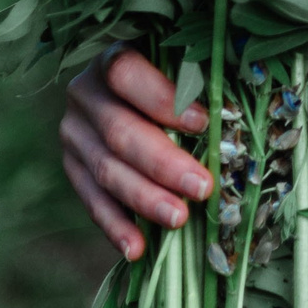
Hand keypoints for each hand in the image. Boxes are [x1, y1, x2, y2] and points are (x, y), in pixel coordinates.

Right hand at [59, 49, 211, 261]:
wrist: (127, 94)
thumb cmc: (172, 77)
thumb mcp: (183, 66)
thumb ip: (200, 80)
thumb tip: (235, 112)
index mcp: (112, 59)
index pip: (127, 74)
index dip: (162, 99)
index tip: (202, 123)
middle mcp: (85, 93)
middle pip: (119, 131)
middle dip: (163, 163)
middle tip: (201, 187)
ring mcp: (74, 133)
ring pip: (105, 170)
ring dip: (143, 199)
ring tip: (178, 219)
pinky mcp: (72, 166)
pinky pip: (91, 200)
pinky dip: (115, 226)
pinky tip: (137, 248)